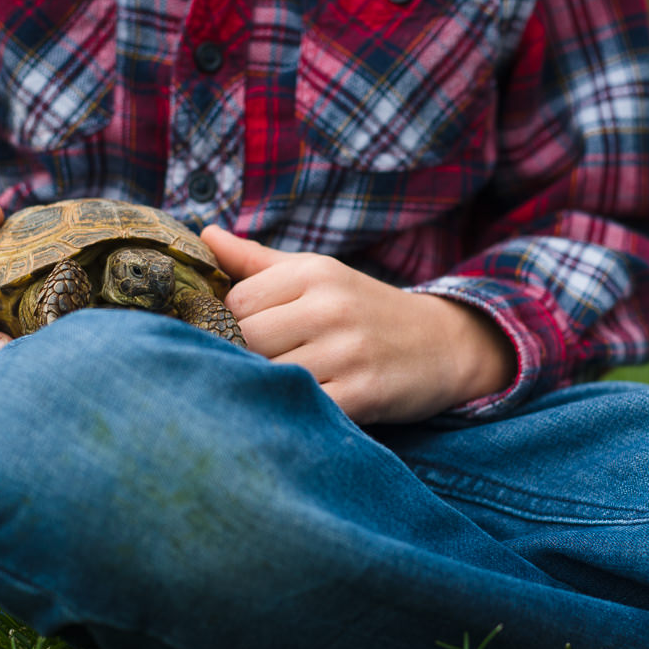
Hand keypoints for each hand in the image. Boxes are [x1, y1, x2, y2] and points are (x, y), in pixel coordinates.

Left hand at [202, 226, 515, 424]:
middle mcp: (331, 307)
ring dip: (259, 388)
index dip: (221, 325)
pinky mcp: (363, 393)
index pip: (234, 301)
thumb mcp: (318, 275)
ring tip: (261, 393)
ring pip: (269, 374)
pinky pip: (305, 407)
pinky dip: (290, 413)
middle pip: (246, 339)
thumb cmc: (366, 310)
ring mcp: (348, 351)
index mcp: (313, 274)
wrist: (445, 345)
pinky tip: (289, 413)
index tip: (227, 340)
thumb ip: (257, 262)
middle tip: (239, 372)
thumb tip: (203, 235)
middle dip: (235, 359)